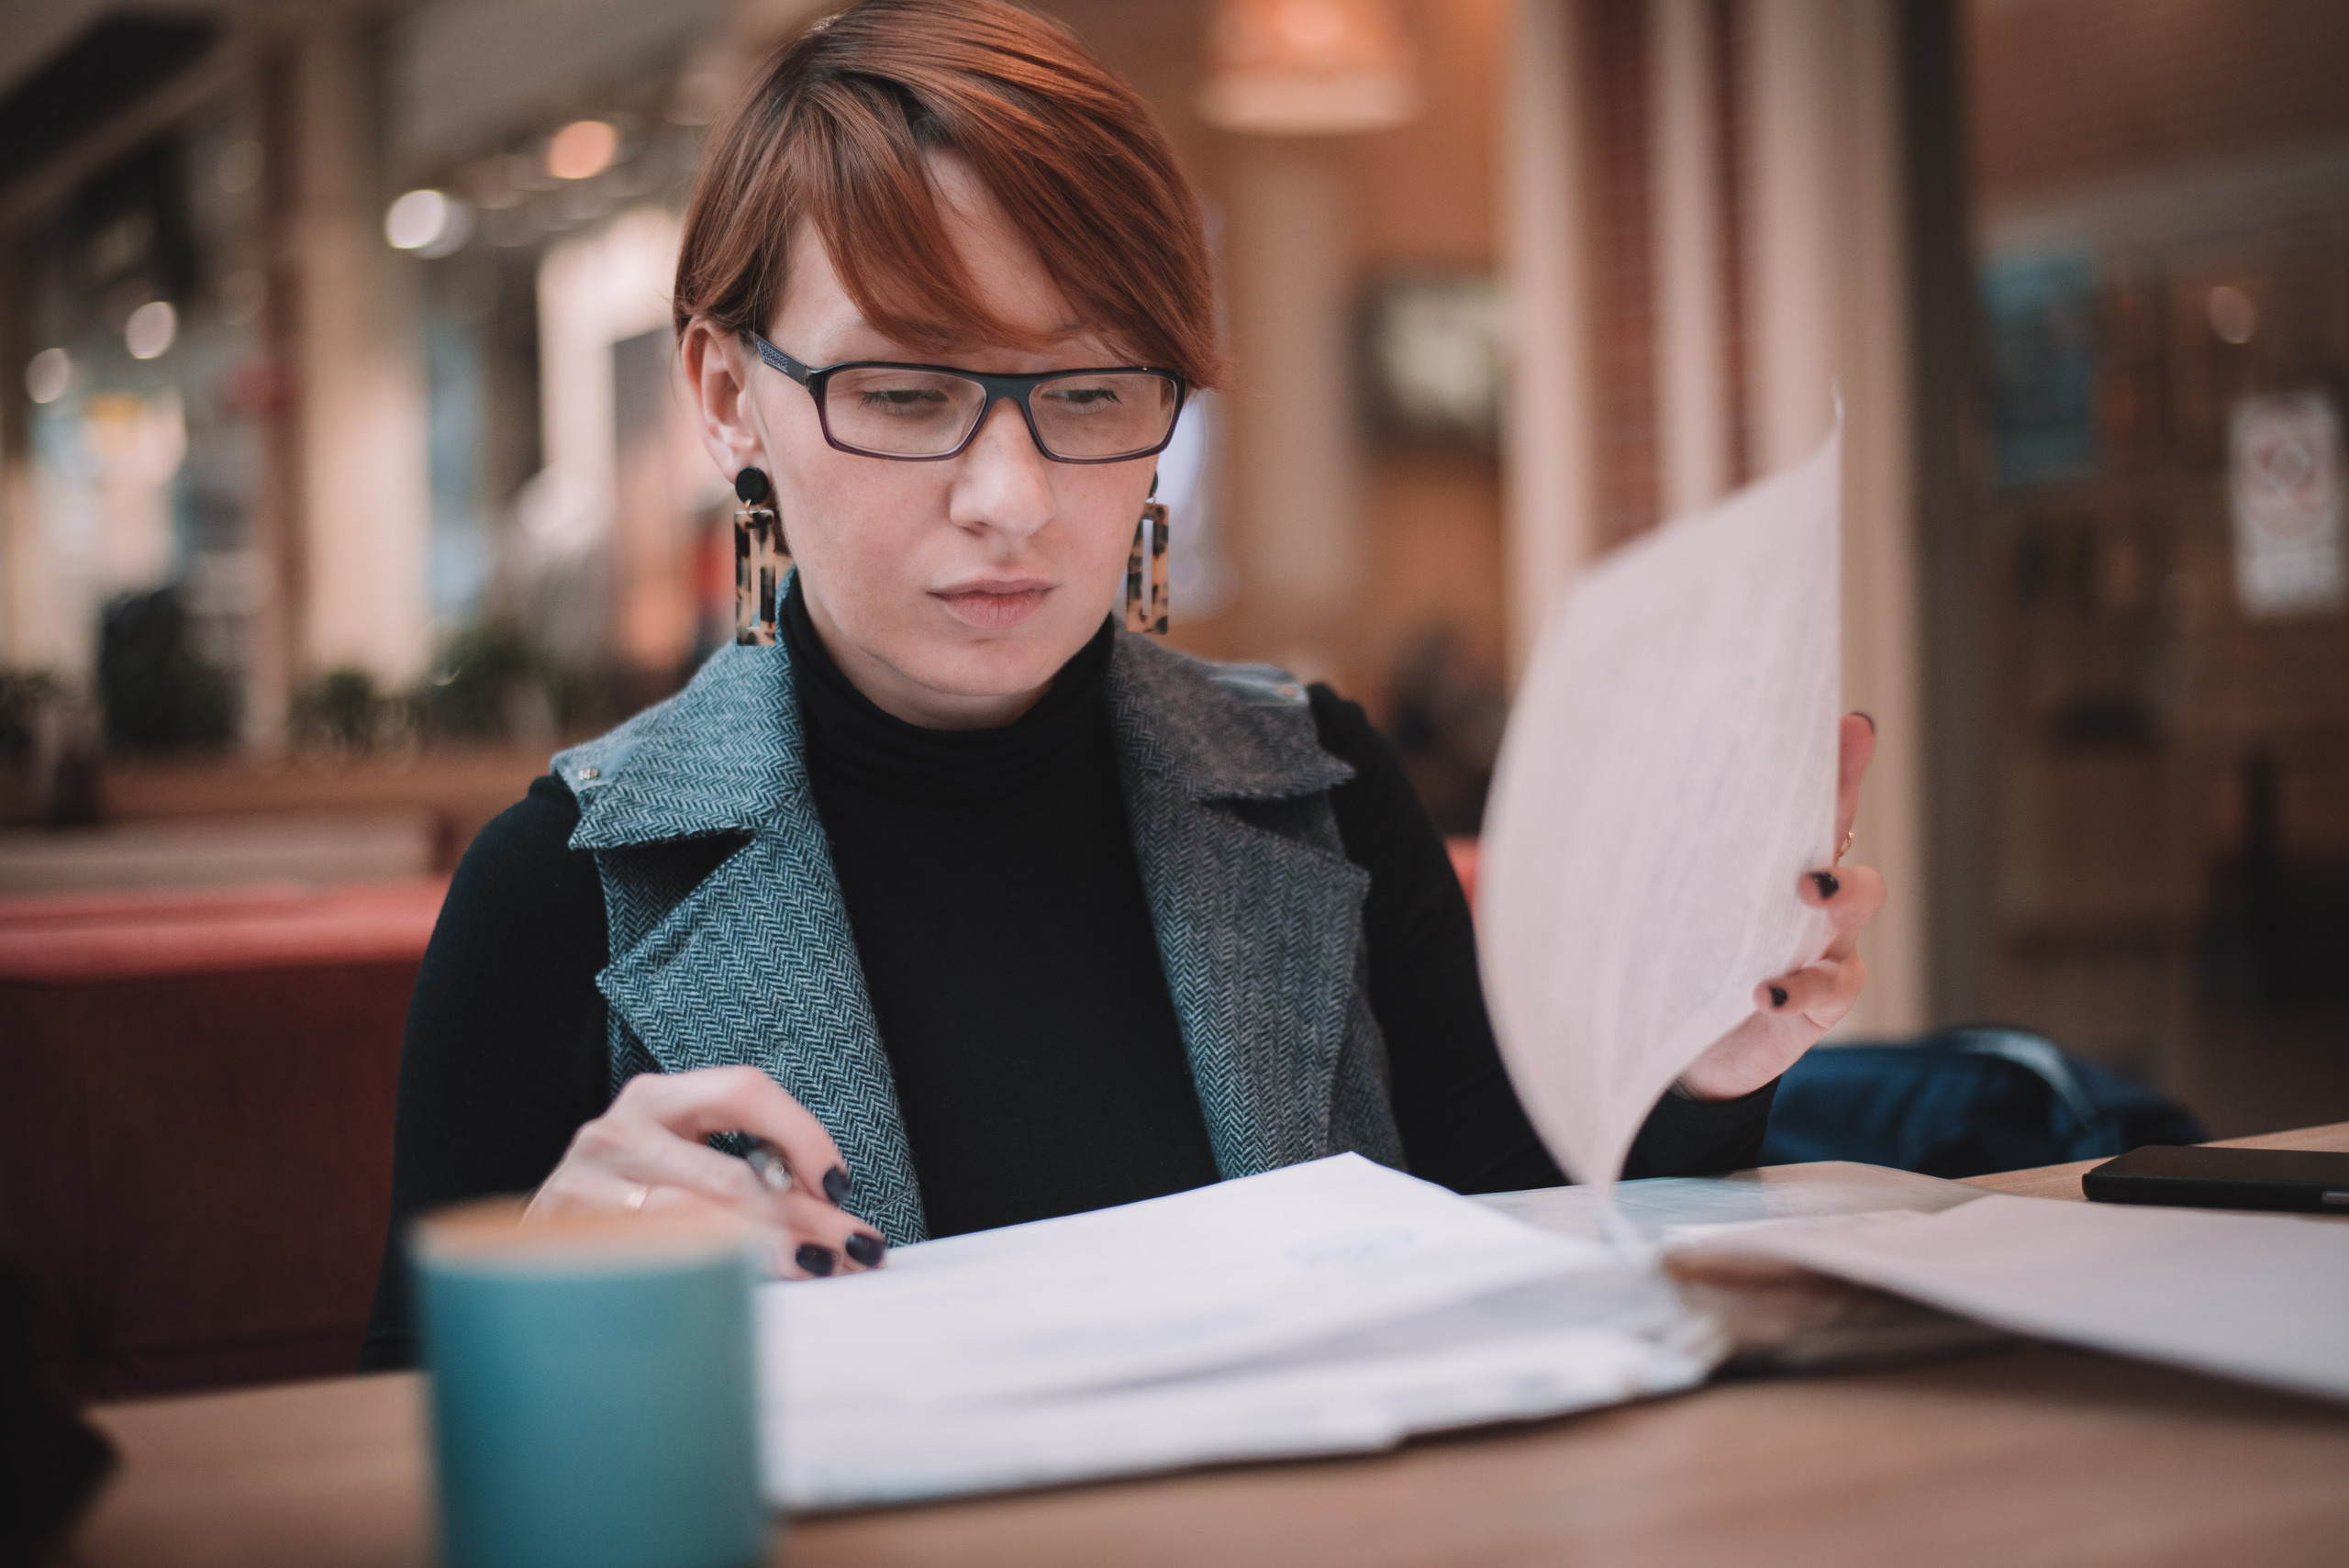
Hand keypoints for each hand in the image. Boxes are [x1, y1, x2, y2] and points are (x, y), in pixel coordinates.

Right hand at [528, 1065, 886, 1277]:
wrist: (535, 1257)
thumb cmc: (631, 1207)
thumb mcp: (687, 1166)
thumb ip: (750, 1176)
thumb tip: (835, 1224)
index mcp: (660, 1098)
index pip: (746, 1091)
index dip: (802, 1134)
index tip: (840, 1185)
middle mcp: (620, 1130)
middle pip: (731, 1172)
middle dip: (804, 1216)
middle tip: (855, 1247)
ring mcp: (587, 1183)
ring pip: (694, 1220)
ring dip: (765, 1251)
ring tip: (813, 1270)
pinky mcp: (566, 1236)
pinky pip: (650, 1259)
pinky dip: (704, 1276)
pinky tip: (739, 1291)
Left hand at [1676, 714, 1884, 1100]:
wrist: (1676, 1049)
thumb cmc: (1671, 962)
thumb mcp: (1656, 904)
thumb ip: (1640, 860)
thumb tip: (1581, 803)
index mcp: (1771, 861)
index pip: (1808, 801)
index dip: (1836, 762)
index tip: (1850, 724)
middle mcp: (1808, 895)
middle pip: (1841, 824)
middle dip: (1846, 803)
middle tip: (1808, 784)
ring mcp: (1823, 946)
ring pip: (1861, 902)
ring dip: (1843, 891)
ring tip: (1809, 889)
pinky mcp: (1819, 1005)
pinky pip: (1833, 987)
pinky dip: (1801, 986)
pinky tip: (1764, 990)